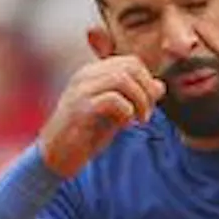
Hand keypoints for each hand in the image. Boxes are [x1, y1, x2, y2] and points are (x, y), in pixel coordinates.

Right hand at [38, 56, 164, 177]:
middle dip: (146, 90)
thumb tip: (160, 86)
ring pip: (122, 79)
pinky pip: (112, 99)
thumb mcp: (117, 113)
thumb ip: (136, 98)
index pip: (131, 62)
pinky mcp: (79, 109)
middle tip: (147, 113)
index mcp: (93, 73)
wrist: (58, 156)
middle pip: (129, 66)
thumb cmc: (87, 134)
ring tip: (141, 120)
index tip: (149, 105)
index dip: (148, 82)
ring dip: (140, 101)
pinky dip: (127, 112)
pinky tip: (125, 125)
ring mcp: (80, 90)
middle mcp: (85, 76)